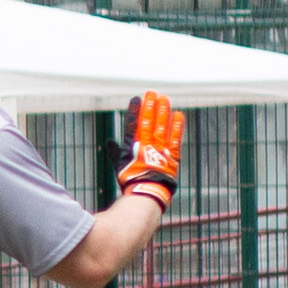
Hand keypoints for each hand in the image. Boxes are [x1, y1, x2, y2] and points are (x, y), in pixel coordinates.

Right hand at [116, 91, 182, 208]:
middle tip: (152, 93)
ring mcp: (159, 151)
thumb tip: (109, 142)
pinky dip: (176, 126)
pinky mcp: (171, 156)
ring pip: (161, 128)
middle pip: (148, 123)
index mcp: (132, 147)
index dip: (134, 111)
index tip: (136, 99)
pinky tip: (178, 114)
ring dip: (163, 112)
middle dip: (150, 107)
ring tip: (164, 98)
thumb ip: (115, 152)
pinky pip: (175, 139)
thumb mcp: (119, 166)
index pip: (132, 125)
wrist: (146, 194)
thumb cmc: (131, 181)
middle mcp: (145, 146)